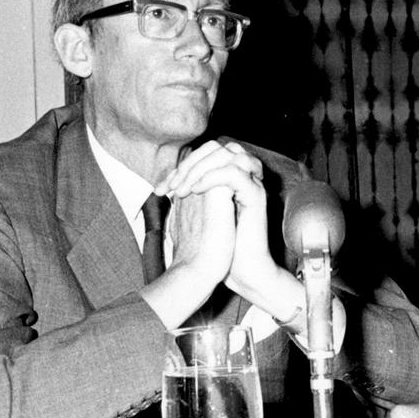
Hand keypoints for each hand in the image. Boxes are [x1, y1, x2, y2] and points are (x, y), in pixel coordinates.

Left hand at [157, 140, 284, 306]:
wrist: (242, 270)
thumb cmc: (220, 248)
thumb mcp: (198, 213)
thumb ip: (189, 193)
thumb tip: (166, 182)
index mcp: (232, 178)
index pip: (206, 153)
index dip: (182, 166)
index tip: (162, 189)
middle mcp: (245, 177)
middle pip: (218, 147)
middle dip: (190, 163)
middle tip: (173, 185)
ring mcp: (253, 184)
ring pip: (228, 153)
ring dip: (200, 167)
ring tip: (184, 188)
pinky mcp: (256, 195)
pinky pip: (234, 173)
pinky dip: (212, 177)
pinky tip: (196, 191)